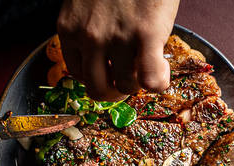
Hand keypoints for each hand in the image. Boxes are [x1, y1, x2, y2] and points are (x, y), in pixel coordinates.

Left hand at [57, 0, 179, 100]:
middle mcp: (89, 37)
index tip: (112, 70)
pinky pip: (151, 80)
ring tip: (149, 65)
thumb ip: (89, 29)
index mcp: (69, 28)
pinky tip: (164, 69)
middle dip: (116, 90)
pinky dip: (159, 83)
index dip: (99, 76)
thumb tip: (106, 59)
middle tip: (130, 80)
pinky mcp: (146, 34)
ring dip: (140, 82)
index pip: (79, 74)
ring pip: (126, 86)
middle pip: (98, 89)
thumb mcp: (87, 4)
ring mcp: (117, 37)